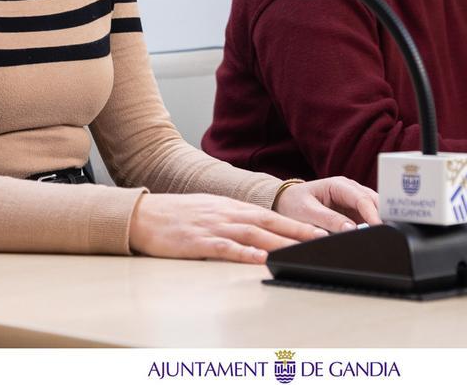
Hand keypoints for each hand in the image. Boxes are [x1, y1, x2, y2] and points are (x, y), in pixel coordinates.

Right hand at [128, 193, 329, 263]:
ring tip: (300, 251)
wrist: (144, 215)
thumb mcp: (211, 209)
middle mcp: (227, 214)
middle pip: (268, 223)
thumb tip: (260, 227)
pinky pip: (224, 247)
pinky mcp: (197, 242)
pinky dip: (243, 253)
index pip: (271, 215)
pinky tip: (258, 259)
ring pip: (252, 235)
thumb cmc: (177, 215)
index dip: (297, 223)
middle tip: (322, 241)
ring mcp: (213, 227)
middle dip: (297, 232)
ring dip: (278, 243)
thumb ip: (235, 217)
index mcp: (231, 207)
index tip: (320, 232)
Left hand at [272, 177, 381, 231]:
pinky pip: (368, 218)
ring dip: (380, 221)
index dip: (373, 213)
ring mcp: (353, 201)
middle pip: (374, 201)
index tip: (379, 227)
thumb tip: (351, 228)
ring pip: (374, 209)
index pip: (361, 198)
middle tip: (388, 234)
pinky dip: (373, 226)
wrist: (286, 202)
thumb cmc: (294, 204)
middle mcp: (350, 190)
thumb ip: (328, 219)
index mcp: (339, 185)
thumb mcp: (307, 212)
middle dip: (383, 216)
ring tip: (385, 236)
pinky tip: (378, 236)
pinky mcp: (353, 212)